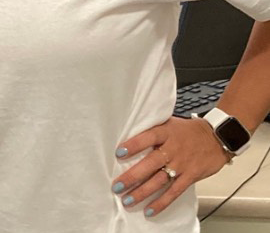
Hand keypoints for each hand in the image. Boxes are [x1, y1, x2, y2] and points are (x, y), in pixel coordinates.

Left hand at [111, 116, 231, 217]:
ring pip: (160, 180)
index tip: (119, 153)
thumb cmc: (187, 130)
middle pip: (151, 163)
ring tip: (127, 200)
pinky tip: (149, 210)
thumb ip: (152, 129)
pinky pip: (174, 192)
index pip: (148, 137)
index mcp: (166, 132)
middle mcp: (173, 149)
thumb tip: (128, 134)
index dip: (134, 145)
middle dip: (133, 176)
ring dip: (142, 192)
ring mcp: (182, 165)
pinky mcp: (190, 177)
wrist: (216, 137)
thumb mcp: (169, 123)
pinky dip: (161, 202)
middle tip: (117, 186)